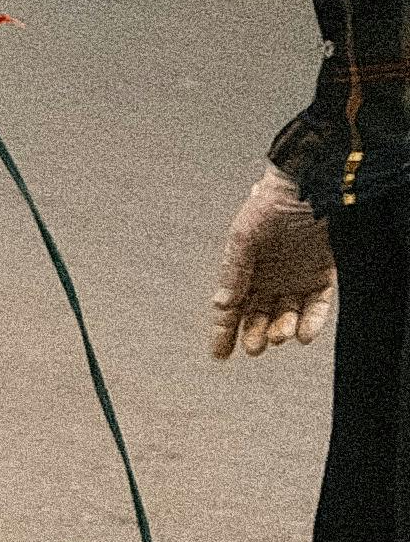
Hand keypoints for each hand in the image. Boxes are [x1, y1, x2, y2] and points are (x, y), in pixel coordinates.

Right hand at [215, 165, 336, 359]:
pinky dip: (311, 322)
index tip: (219, 355)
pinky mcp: (322, 276)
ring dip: (282, 329)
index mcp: (244, 270)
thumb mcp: (244, 238)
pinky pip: (317, 306)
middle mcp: (269, 278)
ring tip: (279, 336)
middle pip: (259, 316)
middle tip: (254, 347)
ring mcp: (296, 279)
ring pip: (287, 315)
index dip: (223, 331)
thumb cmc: (270, 206)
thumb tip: (223, 305)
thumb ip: (235, 271)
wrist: (310, 186)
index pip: (231, 307)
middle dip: (255, 334)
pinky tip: (303, 333)